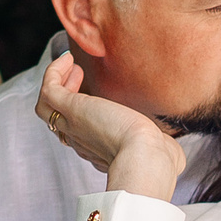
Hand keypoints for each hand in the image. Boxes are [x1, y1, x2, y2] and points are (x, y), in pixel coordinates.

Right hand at [36, 52, 182, 200]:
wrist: (148, 159)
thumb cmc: (158, 159)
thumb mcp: (159, 151)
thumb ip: (162, 149)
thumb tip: (175, 152)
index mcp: (100, 151)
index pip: (80, 135)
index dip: (81, 116)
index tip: (93, 99)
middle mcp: (82, 140)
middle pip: (57, 120)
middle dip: (65, 96)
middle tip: (78, 77)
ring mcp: (74, 125)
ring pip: (46, 107)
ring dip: (56, 84)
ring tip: (71, 66)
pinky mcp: (72, 110)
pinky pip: (49, 89)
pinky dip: (54, 73)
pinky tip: (69, 60)